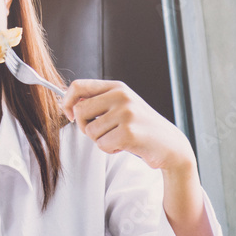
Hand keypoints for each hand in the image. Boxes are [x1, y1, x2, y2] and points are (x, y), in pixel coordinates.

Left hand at [61, 79, 193, 171]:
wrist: (169, 145)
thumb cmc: (140, 127)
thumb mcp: (120, 106)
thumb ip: (97, 102)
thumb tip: (66, 102)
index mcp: (117, 87)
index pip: (78, 86)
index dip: (67, 102)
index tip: (71, 115)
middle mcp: (121, 96)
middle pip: (79, 110)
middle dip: (84, 126)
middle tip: (101, 131)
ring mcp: (126, 113)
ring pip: (90, 131)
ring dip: (100, 140)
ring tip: (119, 137)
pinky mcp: (128, 133)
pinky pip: (101, 145)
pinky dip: (109, 149)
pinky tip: (125, 145)